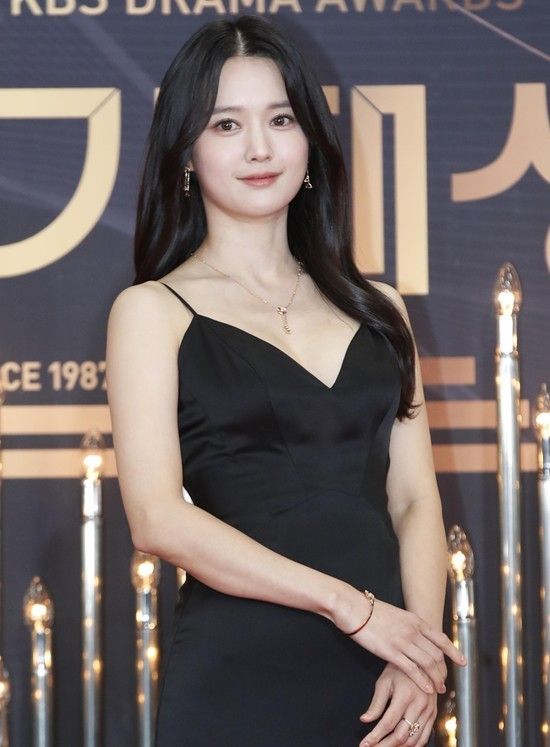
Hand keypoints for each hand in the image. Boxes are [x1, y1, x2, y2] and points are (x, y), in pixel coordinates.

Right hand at [337, 594, 464, 693]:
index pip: (440, 639)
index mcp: (415, 620)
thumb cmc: (370, 611)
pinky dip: (422, 681)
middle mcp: (413, 631)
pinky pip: (412, 670)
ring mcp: (403, 641)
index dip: (453, 652)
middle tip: (445, 681)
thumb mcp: (396, 614)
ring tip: (440, 688)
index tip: (462, 662)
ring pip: (428, 663)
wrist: (353, 608)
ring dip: (436, 678)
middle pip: (436, 654)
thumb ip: (407, 624)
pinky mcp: (391, 652)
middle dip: (443, 670)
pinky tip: (427, 690)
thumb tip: (414, 633)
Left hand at [358, 662, 437, 745]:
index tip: (365, 744)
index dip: (375, 736)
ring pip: (413, 740)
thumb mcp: (384, 682)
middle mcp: (419, 706)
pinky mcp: (433, 714)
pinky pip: (424, 736)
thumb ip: (376, 703)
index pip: (388, 723)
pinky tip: (401, 746)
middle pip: (401, 736)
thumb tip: (365, 719)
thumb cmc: (400, 669)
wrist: (422, 661)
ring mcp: (428, 711)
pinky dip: (413, 745)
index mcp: (405, 696)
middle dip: (384, 746)